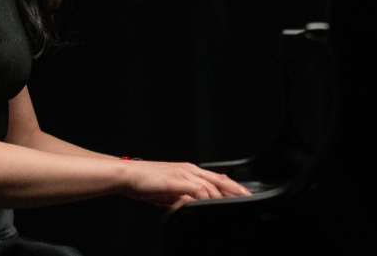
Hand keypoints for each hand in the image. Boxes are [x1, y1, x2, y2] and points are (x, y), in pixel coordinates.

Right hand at [121, 160, 251, 209]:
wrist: (128, 176)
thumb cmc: (144, 184)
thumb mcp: (167, 193)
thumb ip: (180, 198)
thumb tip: (189, 207)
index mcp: (188, 171)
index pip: (215, 177)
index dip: (231, 185)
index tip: (243, 194)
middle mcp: (189, 170)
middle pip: (219, 179)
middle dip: (235, 188)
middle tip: (248, 197)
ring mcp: (184, 174)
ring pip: (211, 184)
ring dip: (224, 195)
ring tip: (235, 204)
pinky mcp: (177, 180)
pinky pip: (197, 189)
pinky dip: (207, 198)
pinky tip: (213, 204)